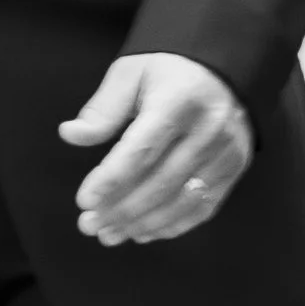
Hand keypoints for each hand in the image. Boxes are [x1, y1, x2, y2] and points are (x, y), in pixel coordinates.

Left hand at [61, 51, 252, 246]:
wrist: (221, 70)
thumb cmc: (166, 72)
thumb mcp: (131, 74)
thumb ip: (102, 109)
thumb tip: (70, 135)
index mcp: (180, 100)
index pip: (143, 149)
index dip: (112, 179)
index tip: (84, 200)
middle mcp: (209, 129)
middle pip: (162, 181)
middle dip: (121, 209)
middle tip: (88, 224)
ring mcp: (227, 152)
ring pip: (182, 200)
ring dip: (142, 223)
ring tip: (108, 234)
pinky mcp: (234, 169)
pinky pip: (203, 207)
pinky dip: (170, 226)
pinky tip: (141, 232)